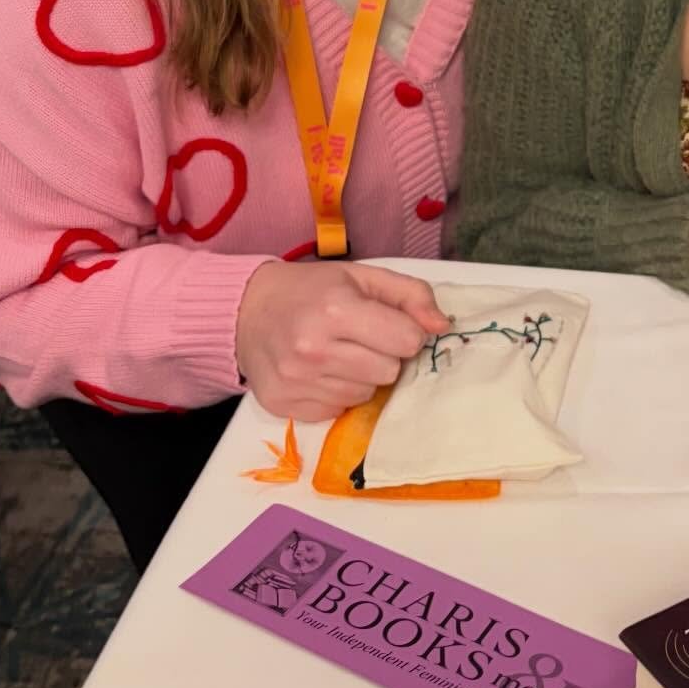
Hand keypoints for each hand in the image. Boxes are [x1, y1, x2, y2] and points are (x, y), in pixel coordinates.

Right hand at [235, 261, 448, 420]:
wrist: (245, 310)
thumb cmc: (311, 290)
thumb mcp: (362, 276)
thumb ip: (410, 295)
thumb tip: (443, 326)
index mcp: (337, 309)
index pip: (407, 341)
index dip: (404, 332)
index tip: (387, 324)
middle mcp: (314, 349)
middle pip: (389, 372)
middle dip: (383, 355)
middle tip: (359, 338)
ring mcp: (296, 381)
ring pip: (365, 395)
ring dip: (359, 376)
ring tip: (336, 353)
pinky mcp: (283, 405)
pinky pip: (336, 411)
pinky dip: (335, 393)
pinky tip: (318, 372)